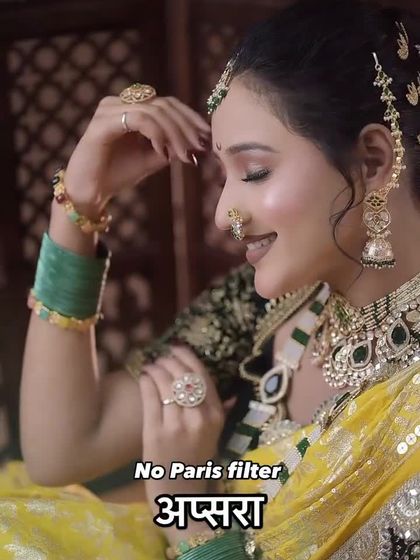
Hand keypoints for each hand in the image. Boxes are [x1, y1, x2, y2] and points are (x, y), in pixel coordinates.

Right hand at [64, 95, 210, 215]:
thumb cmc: (117, 174)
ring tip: (185, 154)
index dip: (190, 117)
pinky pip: (138, 119)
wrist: (89, 192)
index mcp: (130, 107)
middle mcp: (119, 102)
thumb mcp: (151, 159)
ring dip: (174, 133)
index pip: (167, 103)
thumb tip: (196, 144)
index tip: (207, 136)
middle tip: (200, 147)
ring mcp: (109, 110)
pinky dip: (156, 134)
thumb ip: (170, 147)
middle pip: (163, 104)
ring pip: (154, 111)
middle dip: (186, 127)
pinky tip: (163, 151)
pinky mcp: (102, 123)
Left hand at [138, 345, 235, 544]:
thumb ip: (218, 410)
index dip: (188, 357)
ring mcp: (177, 425)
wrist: (180, 494)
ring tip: (150, 366)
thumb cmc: (196, 461)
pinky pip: (151, 398)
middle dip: (170, 360)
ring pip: (166, 384)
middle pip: (184, 376)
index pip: (203, 376)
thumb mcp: (214, 435)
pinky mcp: (156, 433)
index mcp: (217, 416)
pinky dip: (146, 382)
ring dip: (156, 368)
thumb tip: (223, 389)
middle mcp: (199, 418)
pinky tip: (144, 378)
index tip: (177, 348)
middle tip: (161, 357)